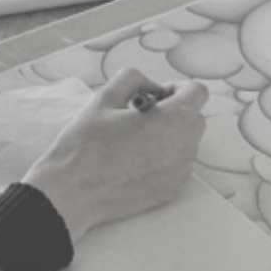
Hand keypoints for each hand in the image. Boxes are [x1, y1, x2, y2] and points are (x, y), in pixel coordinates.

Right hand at [23, 68, 207, 240]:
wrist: (72, 192)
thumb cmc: (86, 143)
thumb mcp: (105, 96)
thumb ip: (134, 78)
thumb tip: (151, 86)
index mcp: (173, 119)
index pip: (197, 92)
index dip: (178, 88)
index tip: (157, 95)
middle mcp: (185, 146)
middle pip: (195, 118)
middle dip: (175, 111)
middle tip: (142, 115)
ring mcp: (180, 172)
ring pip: (187, 143)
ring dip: (170, 135)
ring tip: (136, 139)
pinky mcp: (171, 190)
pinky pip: (177, 165)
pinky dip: (164, 157)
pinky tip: (135, 160)